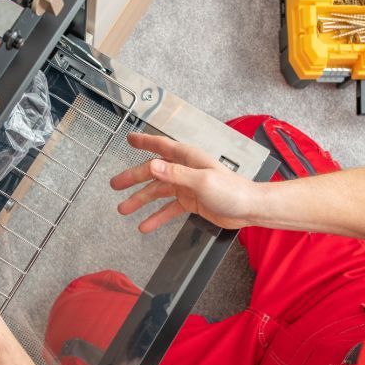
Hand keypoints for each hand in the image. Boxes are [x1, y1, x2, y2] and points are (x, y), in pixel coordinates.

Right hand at [110, 133, 258, 232]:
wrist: (249, 209)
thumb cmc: (231, 191)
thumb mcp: (201, 181)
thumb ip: (175, 174)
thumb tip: (152, 165)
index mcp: (188, 159)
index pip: (161, 146)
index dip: (145, 142)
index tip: (129, 139)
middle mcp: (185, 170)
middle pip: (153, 172)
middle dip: (133, 178)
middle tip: (115, 185)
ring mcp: (186, 186)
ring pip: (157, 192)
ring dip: (140, 200)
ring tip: (123, 209)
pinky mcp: (190, 202)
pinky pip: (168, 209)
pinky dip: (156, 217)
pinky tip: (145, 226)